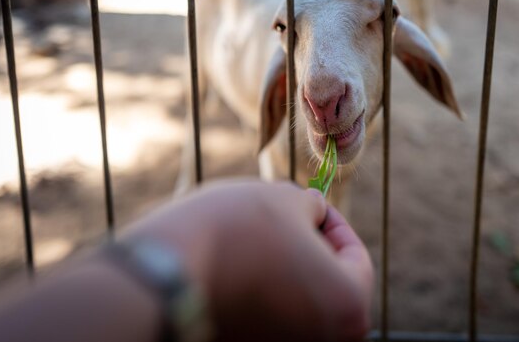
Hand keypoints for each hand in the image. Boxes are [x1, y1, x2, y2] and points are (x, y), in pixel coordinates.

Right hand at [125, 179, 372, 341]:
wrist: (162, 275)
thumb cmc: (234, 231)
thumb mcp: (285, 199)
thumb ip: (313, 207)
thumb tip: (313, 212)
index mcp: (349, 306)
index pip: (356, 257)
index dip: (335, 223)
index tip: (313, 205)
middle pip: (329, 284)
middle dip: (310, 247)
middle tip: (287, 219)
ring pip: (299, 302)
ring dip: (286, 268)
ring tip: (257, 238)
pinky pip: (270, 319)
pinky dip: (263, 292)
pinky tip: (238, 265)